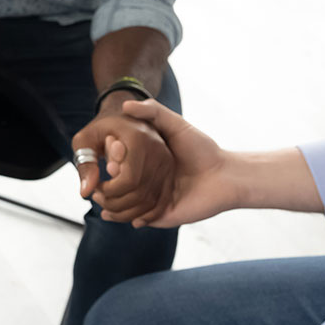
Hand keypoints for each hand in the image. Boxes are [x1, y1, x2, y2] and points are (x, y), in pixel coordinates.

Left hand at [72, 104, 175, 226]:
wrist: (125, 118)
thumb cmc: (102, 128)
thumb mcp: (85, 139)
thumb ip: (85, 165)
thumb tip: (86, 193)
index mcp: (139, 139)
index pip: (128, 180)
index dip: (108, 192)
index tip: (95, 190)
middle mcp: (159, 151)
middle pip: (140, 194)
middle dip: (115, 204)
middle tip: (98, 198)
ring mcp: (168, 163)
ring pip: (150, 201)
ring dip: (126, 213)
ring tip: (107, 206)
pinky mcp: (171, 172)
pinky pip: (160, 202)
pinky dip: (143, 215)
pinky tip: (126, 215)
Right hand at [112, 99, 232, 227]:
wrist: (225, 176)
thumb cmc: (202, 149)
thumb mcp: (176, 125)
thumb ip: (153, 112)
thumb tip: (126, 104)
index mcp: (148, 162)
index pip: (121, 162)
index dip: (112, 156)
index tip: (110, 149)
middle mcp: (148, 182)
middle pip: (119, 185)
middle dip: (106, 184)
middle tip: (104, 176)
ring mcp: (154, 201)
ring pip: (125, 205)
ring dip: (110, 203)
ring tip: (99, 198)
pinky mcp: (162, 216)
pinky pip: (139, 219)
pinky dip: (126, 217)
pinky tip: (112, 212)